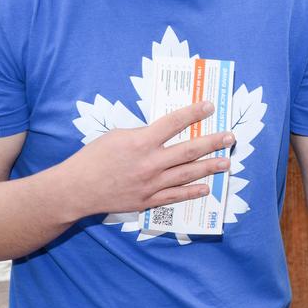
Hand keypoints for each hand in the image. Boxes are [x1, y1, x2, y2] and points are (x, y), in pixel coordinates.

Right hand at [58, 101, 233, 218]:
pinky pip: (175, 196)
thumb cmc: (93, 158)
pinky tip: (206, 187)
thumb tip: (165, 132)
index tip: (210, 106)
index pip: (174, 123)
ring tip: (227, 162)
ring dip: (210, 167)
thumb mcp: (117, 135)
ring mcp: (151, 184)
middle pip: (189, 150)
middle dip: (212, 142)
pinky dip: (192, 192)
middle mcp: (150, 163)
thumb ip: (143, 134)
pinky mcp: (148, 201)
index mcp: (141, 141)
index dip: (194, 113)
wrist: (76, 189)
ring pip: (187, 174)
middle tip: (230, 137)